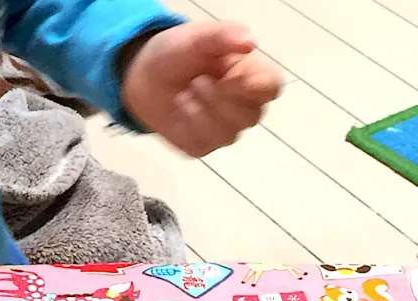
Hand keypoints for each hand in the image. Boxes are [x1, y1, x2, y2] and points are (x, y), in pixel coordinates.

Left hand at [121, 21, 281, 157]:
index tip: (231, 76)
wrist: (146, 77)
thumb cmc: (180, 54)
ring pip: (227, 135)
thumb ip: (224, 36)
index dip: (254, 85)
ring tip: (185, 93)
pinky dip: (187, 126)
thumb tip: (250, 42)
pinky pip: (202, 145)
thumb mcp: (199, 37)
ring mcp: (224, 130)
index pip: (271, 88)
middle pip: (250, 117)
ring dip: (201, 113)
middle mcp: (244, 107)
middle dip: (220, 100)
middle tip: (197, 81)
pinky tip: (180, 110)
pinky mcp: (202, 146)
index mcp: (252, 75)